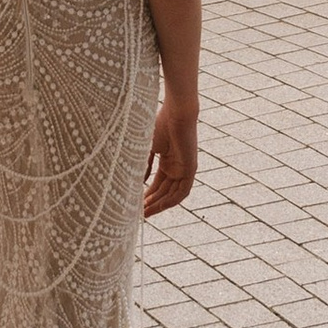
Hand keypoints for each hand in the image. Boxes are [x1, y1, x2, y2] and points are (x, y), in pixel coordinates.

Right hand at [143, 95, 197, 218]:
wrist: (176, 113)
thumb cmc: (160, 124)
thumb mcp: (147, 147)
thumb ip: (144, 165)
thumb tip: (139, 182)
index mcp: (167, 160)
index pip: (157, 183)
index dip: (147, 194)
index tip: (136, 204)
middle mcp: (176, 166)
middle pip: (164, 191)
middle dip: (151, 203)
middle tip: (139, 213)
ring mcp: (184, 169)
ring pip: (172, 194)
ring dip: (159, 205)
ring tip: (145, 213)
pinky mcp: (190, 170)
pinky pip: (182, 191)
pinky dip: (171, 201)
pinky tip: (159, 207)